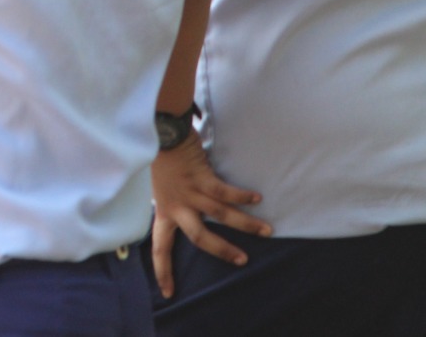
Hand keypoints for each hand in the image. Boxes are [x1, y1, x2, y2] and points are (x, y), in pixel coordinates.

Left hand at [148, 135, 269, 298]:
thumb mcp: (162, 188)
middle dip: (222, 251)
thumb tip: (188, 211)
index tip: (167, 293)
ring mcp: (189, 191)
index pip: (160, 247)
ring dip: (246, 224)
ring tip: (266, 231)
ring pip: (220, 214)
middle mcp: (177, 206)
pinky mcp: (201, 176)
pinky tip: (257, 197)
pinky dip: (242, 196)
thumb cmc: (162, 158)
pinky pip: (225, 190)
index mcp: (164, 211)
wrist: (160, 131)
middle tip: (242, 261)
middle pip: (198, 238)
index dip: (163, 271)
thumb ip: (175, 202)